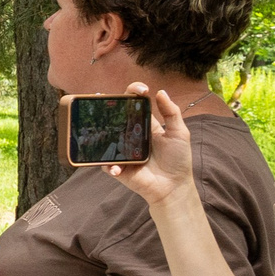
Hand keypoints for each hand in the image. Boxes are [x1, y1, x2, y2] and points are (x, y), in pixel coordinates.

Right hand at [106, 82, 200, 208]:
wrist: (173, 185)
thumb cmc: (178, 159)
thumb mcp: (179, 133)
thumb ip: (172, 112)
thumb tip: (160, 91)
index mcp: (144, 124)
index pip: (135, 104)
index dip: (134, 92)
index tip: (141, 90)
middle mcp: (129, 135)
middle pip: (114, 116)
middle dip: (105, 106)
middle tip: (101, 97)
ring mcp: (121, 150)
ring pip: (105, 137)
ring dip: (98, 131)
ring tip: (95, 126)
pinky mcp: (117, 167)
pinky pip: (105, 163)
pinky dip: (109, 165)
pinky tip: (116, 167)